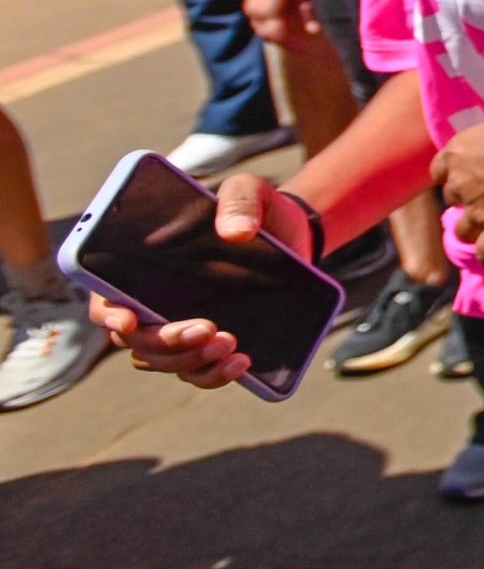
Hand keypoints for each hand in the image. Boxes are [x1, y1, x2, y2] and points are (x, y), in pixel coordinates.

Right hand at [91, 173, 311, 388]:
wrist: (293, 233)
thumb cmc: (253, 209)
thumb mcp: (248, 192)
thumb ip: (238, 201)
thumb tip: (236, 232)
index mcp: (142, 267)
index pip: (105, 297)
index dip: (109, 313)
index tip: (129, 320)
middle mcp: (152, 303)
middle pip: (137, 340)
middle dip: (167, 342)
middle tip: (209, 328)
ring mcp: (179, 327)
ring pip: (164, 363)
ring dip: (192, 363)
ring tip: (231, 344)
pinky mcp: (209, 343)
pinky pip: (197, 373)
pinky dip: (213, 376)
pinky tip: (241, 362)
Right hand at [244, 0, 316, 45]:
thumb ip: (306, 13)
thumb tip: (313, 31)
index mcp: (269, 11)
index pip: (280, 36)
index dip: (293, 45)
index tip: (305, 51)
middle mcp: (256, 12)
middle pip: (269, 35)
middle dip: (284, 42)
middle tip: (299, 46)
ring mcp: (250, 7)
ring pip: (262, 29)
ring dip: (275, 35)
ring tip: (292, 38)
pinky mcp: (249, 2)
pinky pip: (259, 22)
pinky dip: (270, 27)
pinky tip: (283, 25)